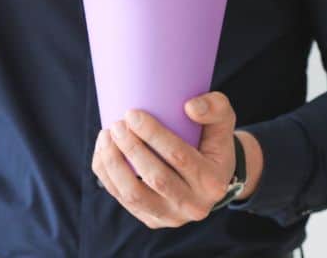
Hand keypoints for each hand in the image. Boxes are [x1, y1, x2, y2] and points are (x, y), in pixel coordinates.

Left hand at [91, 91, 262, 228]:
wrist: (212, 176)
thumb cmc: (213, 140)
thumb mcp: (224, 120)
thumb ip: (215, 107)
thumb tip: (189, 107)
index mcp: (212, 181)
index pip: (179, 157)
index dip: (153, 135)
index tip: (132, 113)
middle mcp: (194, 205)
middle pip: (155, 178)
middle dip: (130, 149)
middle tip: (117, 124)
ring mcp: (171, 217)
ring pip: (134, 195)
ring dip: (114, 164)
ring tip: (105, 136)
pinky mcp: (152, 220)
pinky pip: (123, 200)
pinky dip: (108, 175)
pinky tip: (102, 151)